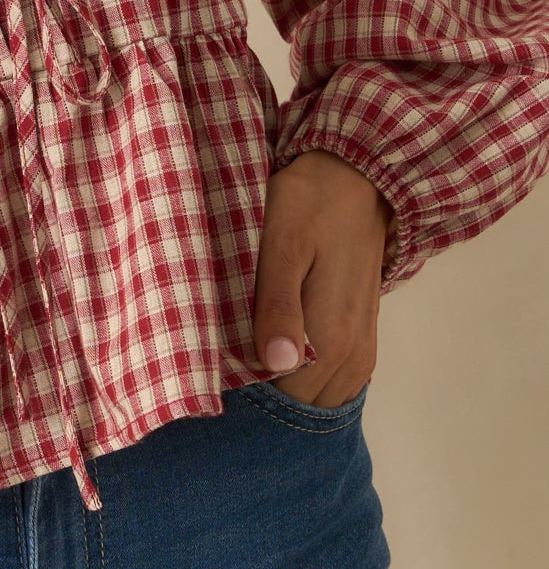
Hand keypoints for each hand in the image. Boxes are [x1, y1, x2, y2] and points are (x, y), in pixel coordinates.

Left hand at [252, 147, 393, 405]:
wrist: (354, 177)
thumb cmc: (309, 204)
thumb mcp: (282, 244)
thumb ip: (279, 305)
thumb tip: (277, 364)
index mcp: (330, 337)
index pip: (287, 402)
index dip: (251, 395)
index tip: (221, 373)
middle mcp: (352, 353)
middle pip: (304, 406)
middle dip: (269, 396)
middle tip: (230, 364)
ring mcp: (361, 346)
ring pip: (322, 397)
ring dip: (290, 389)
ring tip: (251, 358)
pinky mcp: (363, 333)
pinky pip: (337, 380)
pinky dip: (311, 379)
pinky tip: (283, 355)